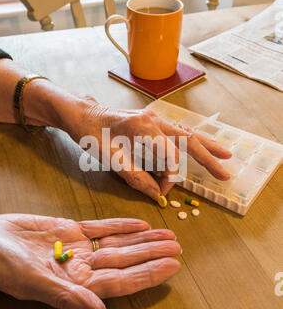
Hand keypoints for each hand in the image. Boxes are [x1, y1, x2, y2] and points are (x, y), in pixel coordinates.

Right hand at [0, 214, 180, 308]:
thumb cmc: (6, 268)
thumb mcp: (37, 284)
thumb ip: (71, 299)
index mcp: (79, 285)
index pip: (123, 280)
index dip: (148, 274)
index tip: (172, 265)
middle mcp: (83, 267)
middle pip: (126, 260)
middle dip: (152, 253)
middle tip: (178, 246)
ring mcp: (78, 247)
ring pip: (119, 242)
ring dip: (143, 239)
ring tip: (167, 234)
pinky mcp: (70, 229)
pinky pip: (102, 227)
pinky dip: (121, 225)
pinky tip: (140, 224)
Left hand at [67, 98, 231, 201]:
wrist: (82, 113)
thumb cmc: (92, 134)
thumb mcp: (110, 159)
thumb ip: (136, 177)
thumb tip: (156, 194)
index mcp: (145, 128)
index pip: (170, 159)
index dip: (169, 180)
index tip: (159, 192)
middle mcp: (155, 120)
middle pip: (189, 141)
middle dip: (208, 158)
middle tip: (226, 173)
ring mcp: (155, 119)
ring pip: (187, 134)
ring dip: (206, 146)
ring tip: (226, 154)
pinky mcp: (152, 122)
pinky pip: (178, 132)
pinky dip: (193, 140)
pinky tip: (202, 144)